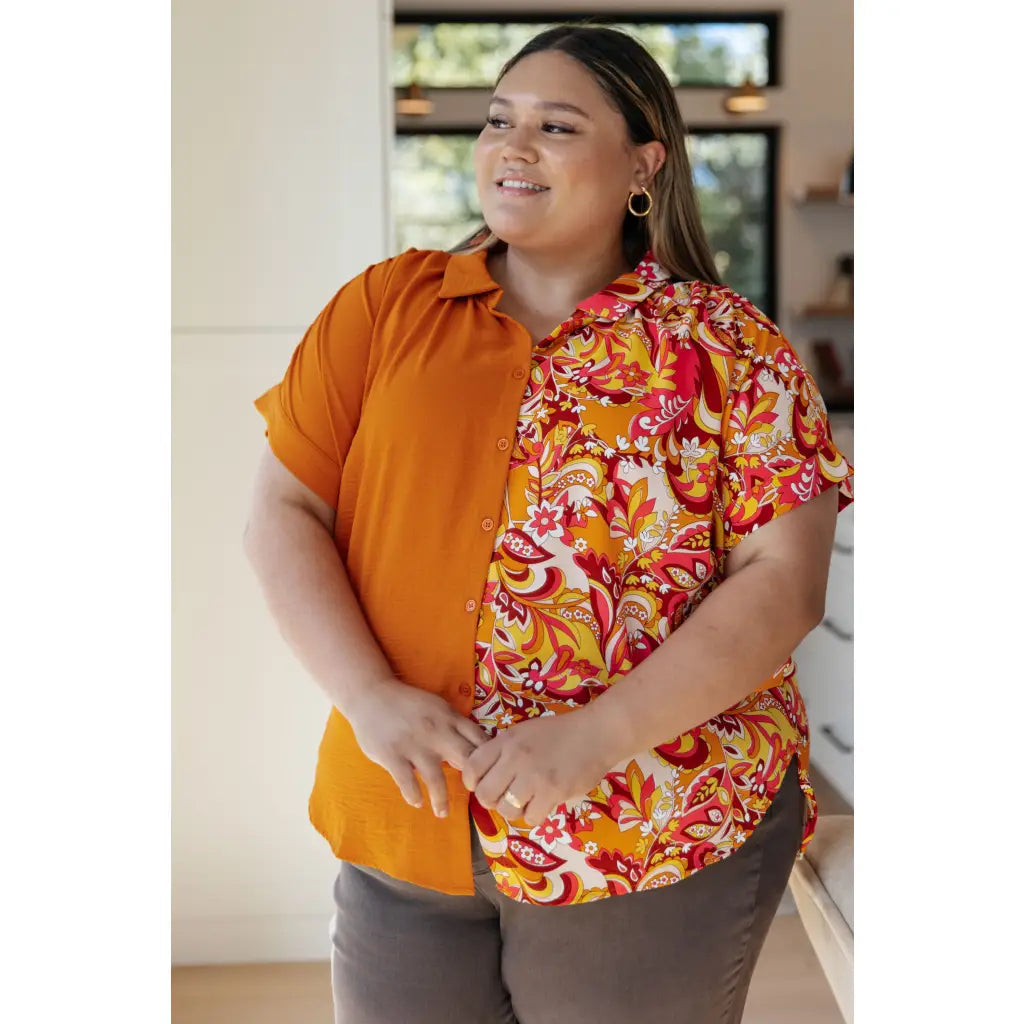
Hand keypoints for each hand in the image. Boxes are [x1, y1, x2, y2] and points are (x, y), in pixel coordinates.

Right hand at [345, 677, 488, 817]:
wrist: (370, 694)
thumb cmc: (407, 704)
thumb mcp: (437, 707)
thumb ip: (455, 726)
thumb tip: (477, 751)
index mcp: (450, 717)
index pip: (480, 740)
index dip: (490, 760)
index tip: (491, 777)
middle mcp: (436, 731)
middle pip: (465, 760)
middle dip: (473, 781)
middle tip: (473, 798)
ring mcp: (414, 744)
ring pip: (436, 778)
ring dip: (441, 800)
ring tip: (443, 813)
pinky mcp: (392, 755)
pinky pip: (407, 782)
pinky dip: (413, 795)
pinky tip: (417, 801)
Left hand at [461, 710, 614, 826]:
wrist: (595, 734)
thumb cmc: (559, 732)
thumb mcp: (524, 732)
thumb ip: (504, 751)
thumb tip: (486, 776)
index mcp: (506, 741)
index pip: (472, 768)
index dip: (473, 782)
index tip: (483, 785)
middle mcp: (515, 758)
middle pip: (485, 795)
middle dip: (492, 801)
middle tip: (505, 798)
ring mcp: (533, 776)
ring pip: (506, 810)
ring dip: (514, 810)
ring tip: (527, 802)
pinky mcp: (552, 792)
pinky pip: (531, 817)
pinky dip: (535, 815)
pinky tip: (543, 804)